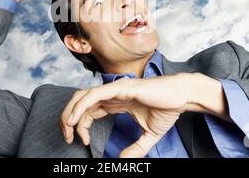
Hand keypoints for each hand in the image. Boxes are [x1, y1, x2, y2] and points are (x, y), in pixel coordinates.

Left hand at [60, 73, 228, 157]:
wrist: (181, 96)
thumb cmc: (167, 109)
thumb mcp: (149, 135)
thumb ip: (136, 148)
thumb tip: (123, 161)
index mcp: (115, 102)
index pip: (88, 110)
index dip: (80, 124)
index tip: (81, 141)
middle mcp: (111, 94)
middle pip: (80, 101)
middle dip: (68, 118)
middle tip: (67, 136)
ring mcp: (114, 89)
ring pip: (82, 96)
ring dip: (71, 113)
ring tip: (69, 129)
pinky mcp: (120, 88)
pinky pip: (94, 95)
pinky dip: (81, 106)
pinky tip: (76, 120)